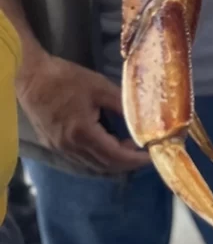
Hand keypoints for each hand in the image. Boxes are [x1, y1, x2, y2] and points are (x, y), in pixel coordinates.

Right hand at [16, 50, 150, 173]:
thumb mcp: (100, 88)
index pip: (114, 156)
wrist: (31, 78)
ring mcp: (60, 148)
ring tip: (130, 146)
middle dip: (126, 162)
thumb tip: (144, 117)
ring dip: (112, 160)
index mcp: (82, 133)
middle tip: (143, 151)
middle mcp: (70, 146)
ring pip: (92, 164)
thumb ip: (122, 104)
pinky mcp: (54, 144)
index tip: (150, 157)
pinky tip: (109, 143)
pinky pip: (81, 158)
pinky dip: (98, 156)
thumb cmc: (66, 79)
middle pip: (104, 165)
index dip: (134, 159)